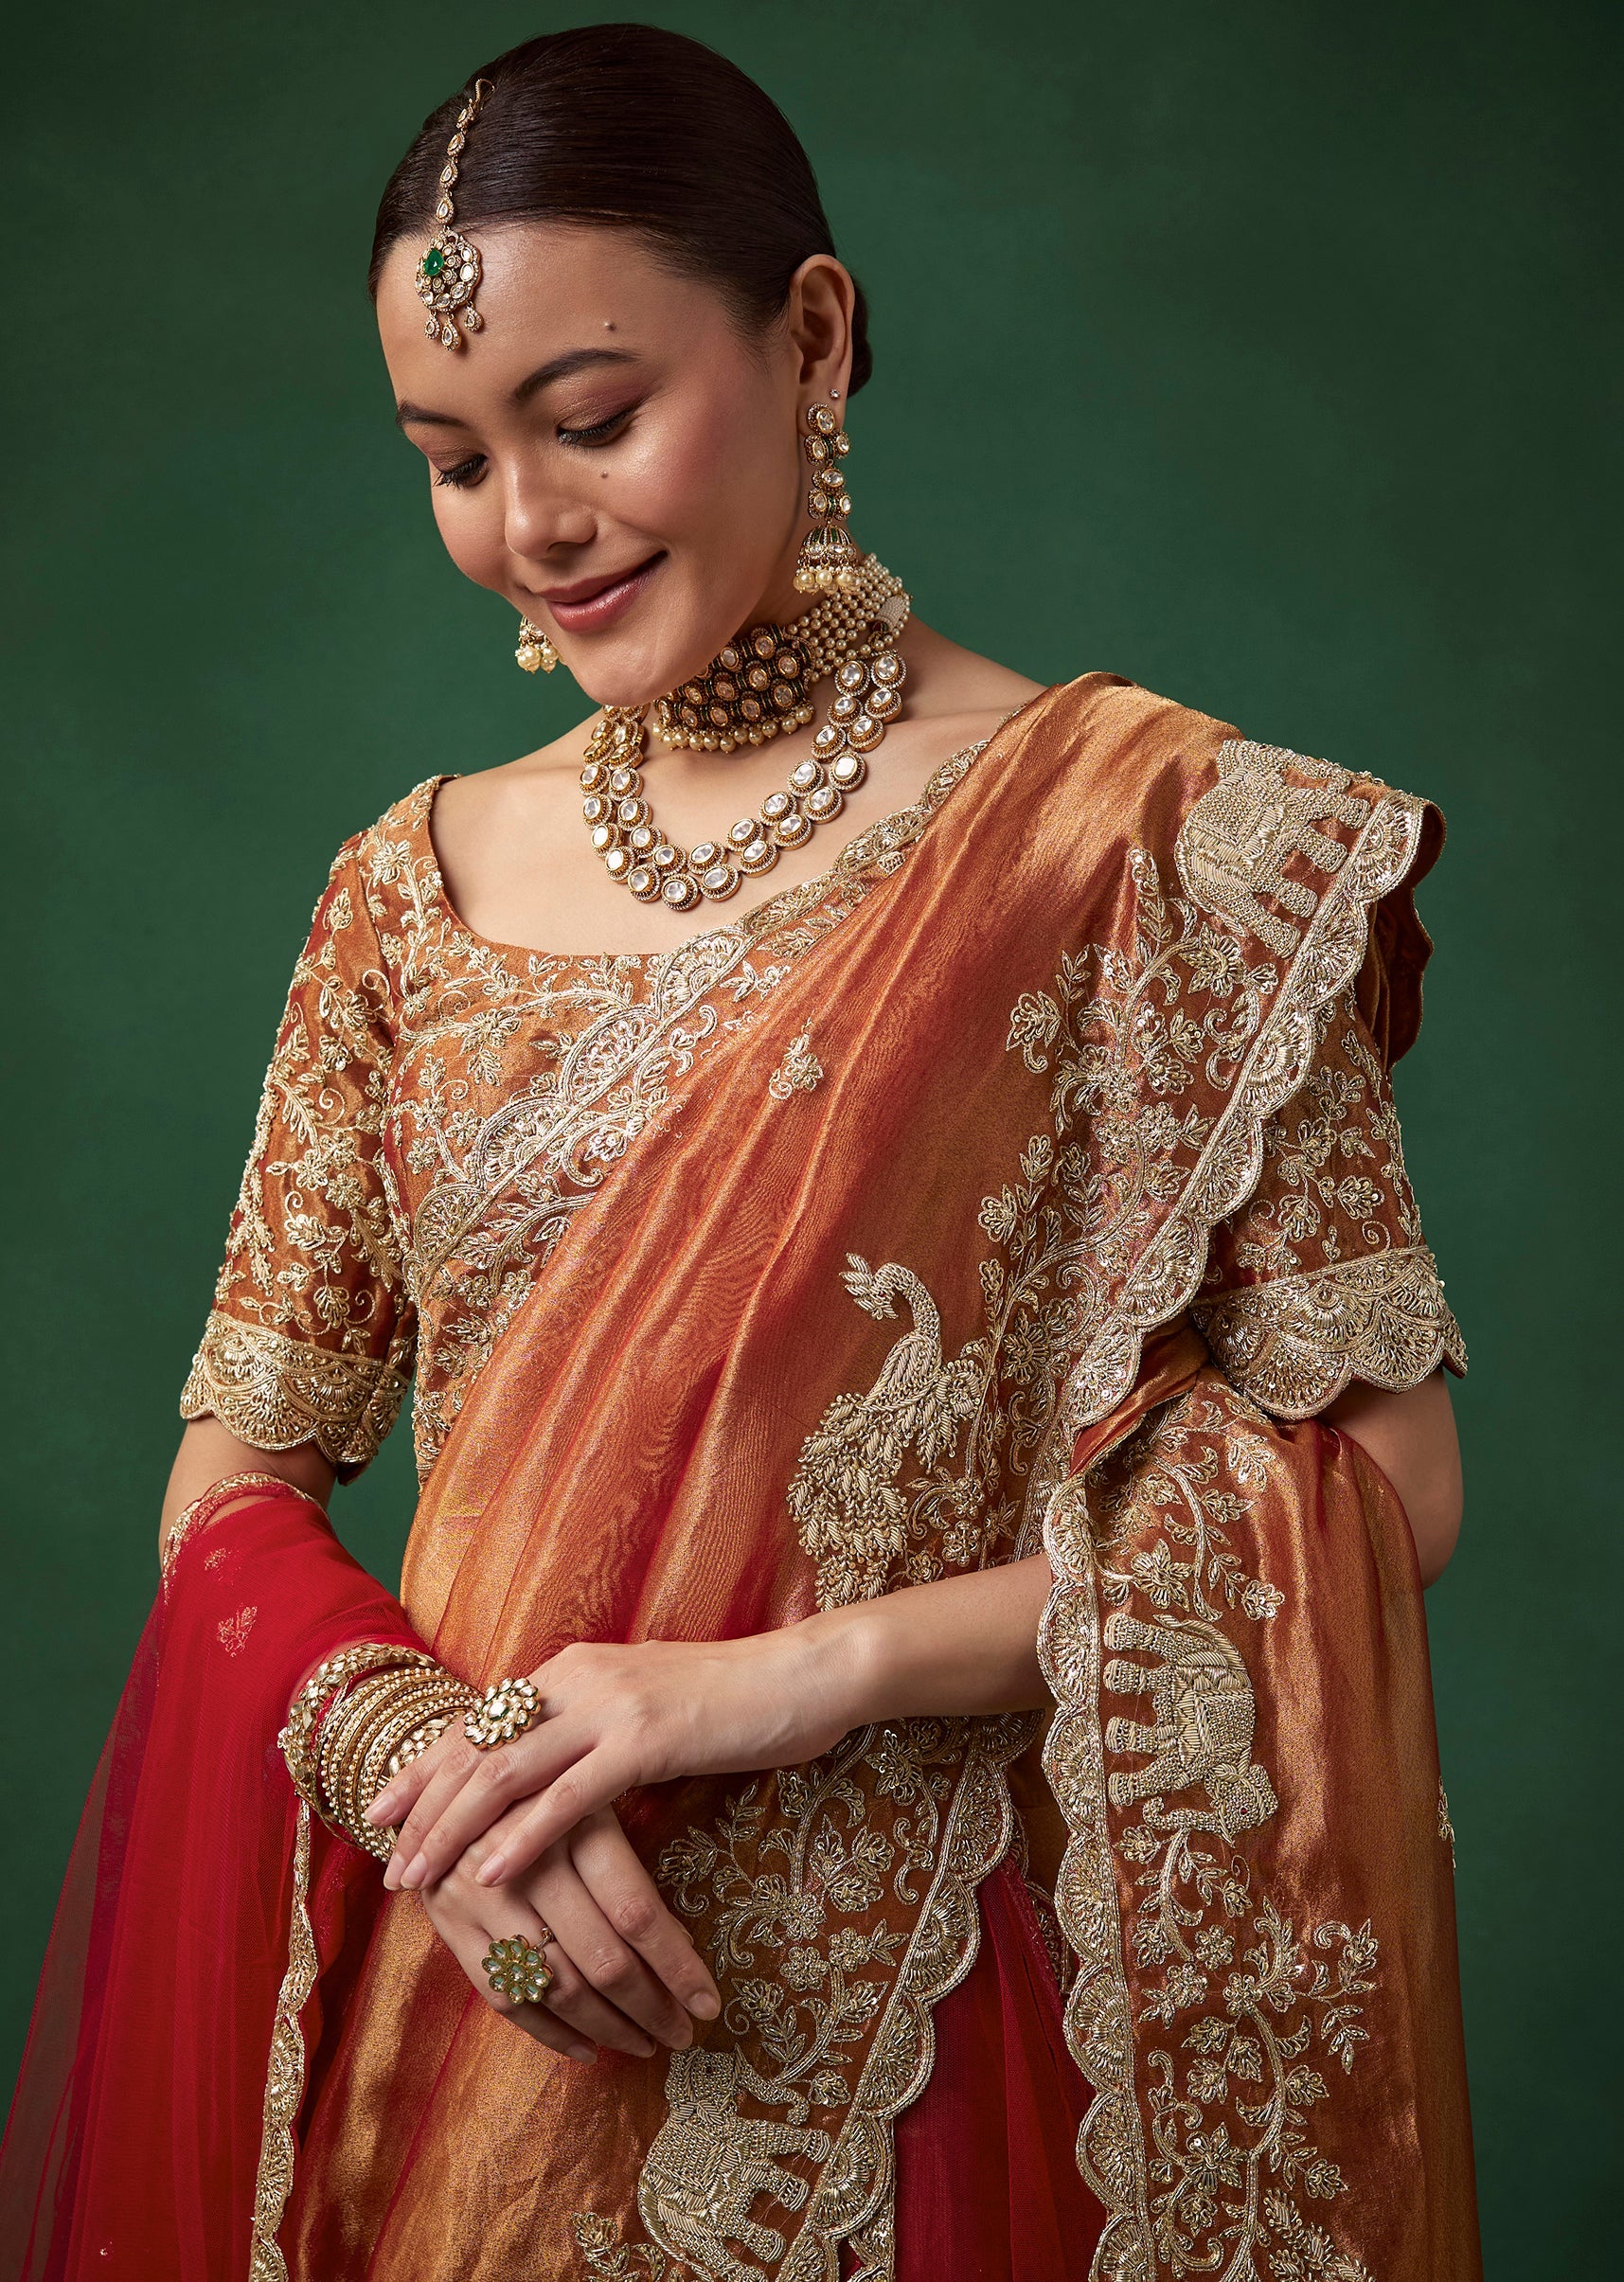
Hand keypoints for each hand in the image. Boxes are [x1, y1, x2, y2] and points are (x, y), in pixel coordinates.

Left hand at [370, 1627, 858, 1896]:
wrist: (804, 1675)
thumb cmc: (733, 1702)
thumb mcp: (643, 1708)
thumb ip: (591, 1729)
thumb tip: (550, 1772)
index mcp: (572, 1669)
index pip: (478, 1721)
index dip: (425, 1767)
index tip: (380, 1811)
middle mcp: (578, 1677)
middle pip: (477, 1747)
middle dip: (423, 1808)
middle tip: (385, 1861)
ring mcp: (609, 1705)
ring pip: (506, 1772)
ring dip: (452, 1829)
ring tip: (417, 1875)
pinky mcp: (645, 1739)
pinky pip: (568, 1797)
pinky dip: (521, 1836)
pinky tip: (489, 1872)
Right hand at [418, 1801, 720, 2058]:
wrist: (447, 1783)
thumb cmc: (539, 1792)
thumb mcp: (589, 1805)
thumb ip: (627, 1870)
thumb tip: (680, 1946)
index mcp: (573, 1822)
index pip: (636, 1911)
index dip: (677, 1967)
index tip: (708, 2002)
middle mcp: (527, 1861)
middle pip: (601, 1957)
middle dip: (650, 2007)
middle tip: (683, 2033)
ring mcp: (482, 1897)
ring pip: (557, 1986)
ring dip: (607, 2028)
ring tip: (643, 2042)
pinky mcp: (450, 1926)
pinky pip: (507, 1998)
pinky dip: (551, 2033)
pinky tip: (588, 2048)